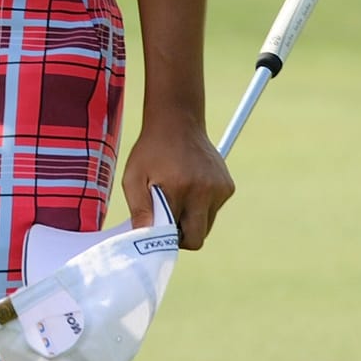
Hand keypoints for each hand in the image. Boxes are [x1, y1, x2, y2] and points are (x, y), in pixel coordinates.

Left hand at [121, 114, 233, 248]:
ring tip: (178, 198)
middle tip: (168, 218)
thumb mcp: (133, 177)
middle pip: (199, 237)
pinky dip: (202, 206)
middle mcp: (205, 190)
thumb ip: (139, 209)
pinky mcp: (228, 186)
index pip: (182, 236)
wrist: (177, 121)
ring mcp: (220, 188)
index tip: (159, 229)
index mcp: (180, 188)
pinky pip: (214, 210)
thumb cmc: (151, 151)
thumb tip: (144, 239)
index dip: (169, 237)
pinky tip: (190, 187)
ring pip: (208, 224)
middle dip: (183, 234)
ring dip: (193, 219)